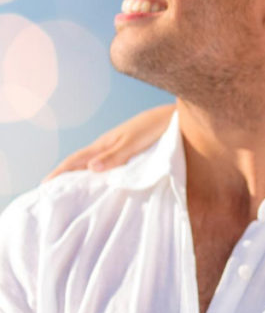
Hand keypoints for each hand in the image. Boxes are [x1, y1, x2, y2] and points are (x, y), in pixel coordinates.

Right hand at [44, 104, 173, 179]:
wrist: (172, 118)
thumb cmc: (153, 128)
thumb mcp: (133, 143)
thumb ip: (114, 156)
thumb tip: (90, 169)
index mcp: (103, 144)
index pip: (74, 160)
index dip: (59, 173)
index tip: (44, 187)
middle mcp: (106, 146)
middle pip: (79, 162)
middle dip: (64, 176)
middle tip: (52, 194)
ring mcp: (116, 148)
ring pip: (92, 164)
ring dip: (80, 175)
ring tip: (71, 192)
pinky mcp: (127, 150)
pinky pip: (106, 165)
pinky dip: (97, 174)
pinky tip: (100, 182)